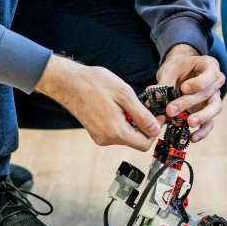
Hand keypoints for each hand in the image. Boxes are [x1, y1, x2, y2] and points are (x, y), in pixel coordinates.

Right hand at [35, 55, 158, 149]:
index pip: (144, 143)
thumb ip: (142, 115)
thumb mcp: (125, 94)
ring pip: (126, 136)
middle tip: (144, 107)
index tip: (158, 116)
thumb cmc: (93, 84)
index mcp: (114, 131)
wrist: (69, 82)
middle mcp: (106, 138)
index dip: (154, 130)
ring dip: (132, 122)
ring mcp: (99, 136)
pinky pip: (116, 131)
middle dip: (144, 126)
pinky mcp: (95, 132)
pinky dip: (122, 122)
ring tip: (127, 104)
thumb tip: (154, 128)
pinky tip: (118, 107)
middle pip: (135, 141)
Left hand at [157, 45, 225, 142]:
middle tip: (171, 110)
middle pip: (208, 94)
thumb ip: (164, 82)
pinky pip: (209, 123)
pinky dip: (202, 131)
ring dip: (201, 117)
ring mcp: (213, 98)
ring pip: (214, 109)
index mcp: (209, 66)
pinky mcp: (208, 112)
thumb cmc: (177, 67)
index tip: (183, 88)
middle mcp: (215, 82)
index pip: (211, 74)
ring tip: (189, 123)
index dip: (198, 83)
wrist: (180, 71)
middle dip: (189, 103)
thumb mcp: (169, 70)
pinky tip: (192, 138)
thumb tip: (152, 94)